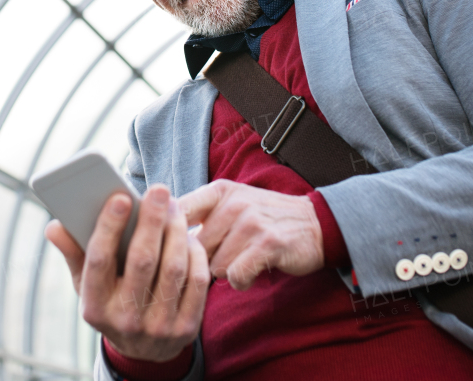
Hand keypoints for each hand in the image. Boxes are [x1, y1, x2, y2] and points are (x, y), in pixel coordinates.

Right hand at [45, 184, 208, 360]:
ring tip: (173, 207)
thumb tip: (54, 225)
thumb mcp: (86, 285)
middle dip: (151, 219)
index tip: (121, 197)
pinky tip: (188, 235)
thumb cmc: (111, 302)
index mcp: (94, 306)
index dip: (109, 226)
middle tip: (159, 190)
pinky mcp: (186, 328)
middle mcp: (125, 319)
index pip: (99, 260)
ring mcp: (158, 326)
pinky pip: (196, 281)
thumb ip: (73, 253)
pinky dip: (194, 253)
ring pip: (172, 267)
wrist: (143, 352)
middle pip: (142, 260)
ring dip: (176, 231)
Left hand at [178, 179, 323, 290]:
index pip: (178, 211)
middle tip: (222, 258)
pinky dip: (241, 281)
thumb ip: (199, 213)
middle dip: (204, 260)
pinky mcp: (268, 244)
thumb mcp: (232, 203)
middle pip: (195, 247)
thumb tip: (158, 230)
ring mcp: (252, 222)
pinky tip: (249, 274)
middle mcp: (234, 203)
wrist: (314, 223)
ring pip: (215, 264)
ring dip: (224, 272)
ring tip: (239, 262)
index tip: (165, 250)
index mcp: (219, 191)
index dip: (167, 234)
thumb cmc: (264, 218)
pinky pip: (236, 275)